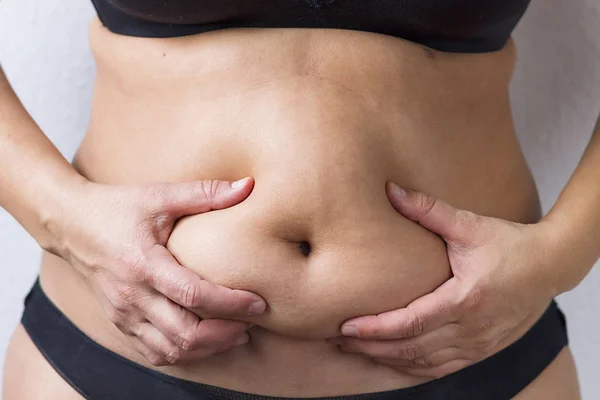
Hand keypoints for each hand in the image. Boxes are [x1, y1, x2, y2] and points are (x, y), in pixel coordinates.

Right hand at [47, 176, 265, 365]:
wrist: (70, 224)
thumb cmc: (117, 207)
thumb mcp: (160, 195)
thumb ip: (206, 192)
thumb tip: (248, 184)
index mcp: (143, 264)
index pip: (194, 295)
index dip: (231, 303)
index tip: (259, 304)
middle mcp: (132, 296)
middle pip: (184, 334)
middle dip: (225, 333)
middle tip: (252, 322)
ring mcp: (123, 314)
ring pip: (171, 350)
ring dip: (208, 348)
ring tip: (236, 334)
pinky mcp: (120, 322)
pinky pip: (155, 353)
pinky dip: (184, 353)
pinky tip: (206, 341)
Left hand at [331, 182, 562, 377]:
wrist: (549, 266)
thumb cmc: (508, 244)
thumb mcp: (469, 225)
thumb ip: (427, 209)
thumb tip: (390, 189)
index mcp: (465, 299)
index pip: (411, 322)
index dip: (375, 328)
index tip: (346, 326)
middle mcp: (471, 328)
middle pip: (411, 348)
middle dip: (371, 346)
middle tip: (339, 340)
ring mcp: (478, 344)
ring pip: (424, 362)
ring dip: (388, 359)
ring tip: (357, 350)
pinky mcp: (483, 350)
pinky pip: (442, 368)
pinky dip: (414, 368)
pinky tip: (393, 361)